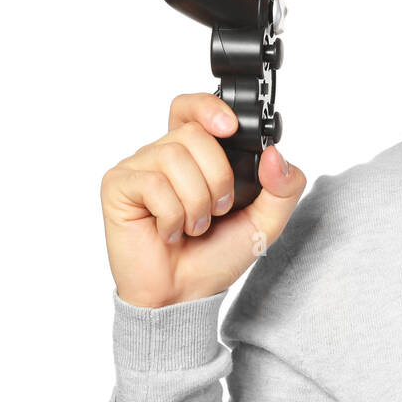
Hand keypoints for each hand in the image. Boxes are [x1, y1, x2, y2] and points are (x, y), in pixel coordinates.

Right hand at [101, 92, 305, 307]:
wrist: (186, 294)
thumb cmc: (217, 254)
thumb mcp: (267, 221)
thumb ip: (284, 186)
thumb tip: (275, 154)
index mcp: (197, 153)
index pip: (193, 108)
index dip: (209, 107)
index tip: (230, 128)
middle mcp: (165, 154)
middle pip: (194, 134)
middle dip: (217, 178)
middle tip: (216, 210)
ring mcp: (138, 168)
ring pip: (174, 157)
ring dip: (196, 202)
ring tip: (193, 226)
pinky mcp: (118, 187)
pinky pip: (152, 184)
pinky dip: (172, 215)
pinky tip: (168, 232)